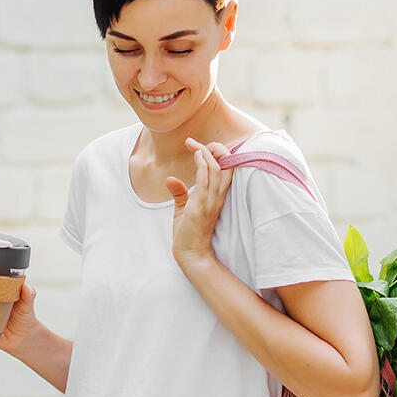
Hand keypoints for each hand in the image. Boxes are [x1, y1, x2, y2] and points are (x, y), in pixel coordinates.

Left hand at [166, 137, 232, 267]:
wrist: (191, 254)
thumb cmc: (188, 233)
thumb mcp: (183, 209)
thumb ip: (180, 193)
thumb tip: (171, 178)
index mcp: (216, 196)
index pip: (224, 168)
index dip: (215, 154)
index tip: (196, 146)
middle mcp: (217, 197)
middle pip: (225, 165)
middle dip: (213, 148)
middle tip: (194, 142)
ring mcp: (211, 201)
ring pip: (217, 170)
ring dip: (206, 154)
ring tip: (194, 146)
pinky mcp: (202, 207)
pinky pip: (207, 181)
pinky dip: (203, 166)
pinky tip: (196, 156)